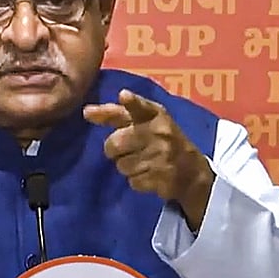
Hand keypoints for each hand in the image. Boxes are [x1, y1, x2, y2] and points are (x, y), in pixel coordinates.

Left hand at [83, 89, 213, 230]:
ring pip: (121, 165)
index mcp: (155, 115)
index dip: (132, 102)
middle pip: (114, 143)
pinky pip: (132, 181)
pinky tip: (150, 174)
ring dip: (127, 166)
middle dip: (114, 149)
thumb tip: (86, 112)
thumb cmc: (161, 139)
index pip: (141, 107)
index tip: (124, 96)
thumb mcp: (145, 121)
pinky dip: (136, 180)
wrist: (192, 171)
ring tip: (144, 162)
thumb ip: (116, 115)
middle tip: (128, 148)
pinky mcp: (161, 178)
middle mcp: (160, 133)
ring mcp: (161, 156)